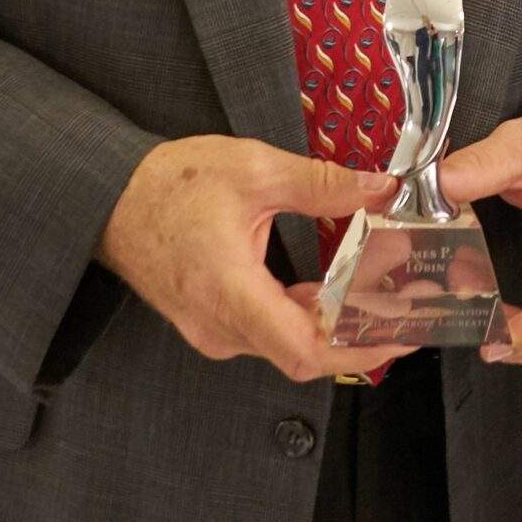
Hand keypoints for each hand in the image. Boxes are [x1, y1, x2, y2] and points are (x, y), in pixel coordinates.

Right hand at [96, 133, 407, 381]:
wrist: (110, 199)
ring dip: (336, 325)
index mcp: (230, 292)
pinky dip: (308, 316)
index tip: (401, 335)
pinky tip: (337, 291)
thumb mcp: (254, 170)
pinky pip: (270, 332)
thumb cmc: (172, 184)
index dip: (359, 350)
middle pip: (305, 351)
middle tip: (410, 307)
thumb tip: (382, 190)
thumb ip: (323, 184)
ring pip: (288, 344)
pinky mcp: (213, 322)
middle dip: (362, 333)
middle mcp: (221, 326)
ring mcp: (214, 330)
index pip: (304, 349)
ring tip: (385, 296)